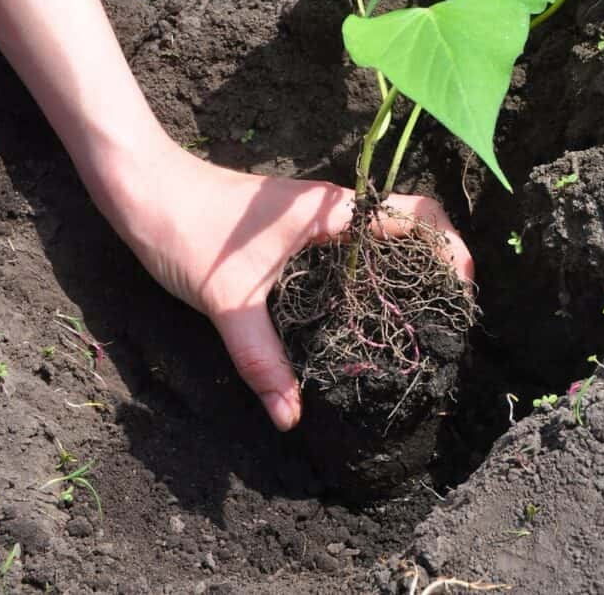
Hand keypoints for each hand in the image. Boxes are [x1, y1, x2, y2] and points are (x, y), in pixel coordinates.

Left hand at [117, 140, 473, 430]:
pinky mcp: (292, 232)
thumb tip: (291, 416)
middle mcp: (331, 211)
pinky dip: (366, 276)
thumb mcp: (227, 300)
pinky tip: (355, 315)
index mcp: (331, 213)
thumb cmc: (185, 227)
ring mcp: (312, 219)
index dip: (451, 249)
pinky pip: (347, 250)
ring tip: (411, 324)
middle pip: (407, 229)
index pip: (416, 217)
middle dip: (435, 267)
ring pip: (376, 241)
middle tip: (442, 320)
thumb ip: (262, 359)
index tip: (463, 292)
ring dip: (401, 272)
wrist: (139, 187)